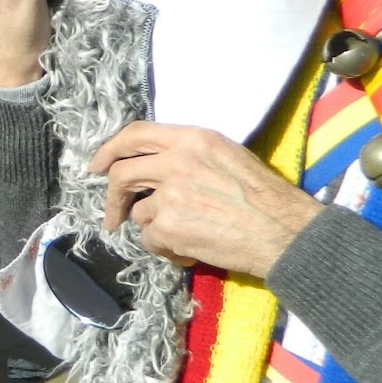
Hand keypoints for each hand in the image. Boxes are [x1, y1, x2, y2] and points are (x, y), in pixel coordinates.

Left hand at [89, 122, 321, 279]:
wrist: (283, 233)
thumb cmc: (264, 198)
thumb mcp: (227, 156)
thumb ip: (188, 154)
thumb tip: (153, 165)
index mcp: (193, 139)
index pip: (135, 134)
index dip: (110, 149)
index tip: (98, 165)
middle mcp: (176, 161)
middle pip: (121, 173)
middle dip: (112, 198)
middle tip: (113, 216)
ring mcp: (169, 194)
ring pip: (138, 213)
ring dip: (154, 228)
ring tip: (185, 235)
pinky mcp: (167, 225)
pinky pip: (149, 239)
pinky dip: (165, 248)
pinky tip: (191, 248)